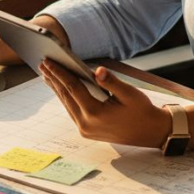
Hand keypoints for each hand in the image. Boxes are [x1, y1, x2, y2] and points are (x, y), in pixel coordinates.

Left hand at [39, 60, 172, 148]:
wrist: (151, 132)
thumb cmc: (142, 111)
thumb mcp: (130, 93)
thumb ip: (111, 81)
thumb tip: (97, 70)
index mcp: (95, 113)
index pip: (72, 88)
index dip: (59, 73)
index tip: (48, 61)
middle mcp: (86, 124)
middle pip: (65, 96)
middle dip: (53, 78)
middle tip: (43, 63)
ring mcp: (85, 130)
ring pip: (66, 104)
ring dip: (57, 88)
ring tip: (47, 74)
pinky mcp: (87, 131)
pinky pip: (72, 111)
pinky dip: (65, 97)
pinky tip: (61, 88)